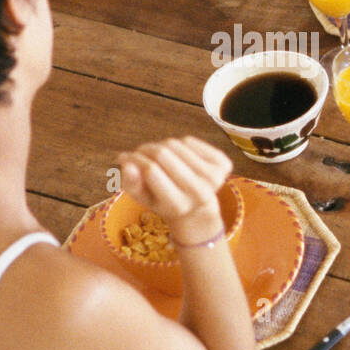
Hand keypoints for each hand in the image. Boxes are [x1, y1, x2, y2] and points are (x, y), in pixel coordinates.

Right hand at [118, 137, 232, 245]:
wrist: (196, 208)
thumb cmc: (164, 201)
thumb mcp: (144, 198)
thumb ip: (131, 183)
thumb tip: (126, 162)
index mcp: (178, 206)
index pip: (150, 170)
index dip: (135, 159)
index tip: (126, 158)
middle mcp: (200, 193)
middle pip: (162, 154)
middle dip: (145, 149)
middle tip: (139, 153)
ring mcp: (215, 178)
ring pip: (175, 144)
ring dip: (161, 146)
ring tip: (157, 156)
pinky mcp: (223, 164)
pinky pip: (190, 141)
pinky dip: (179, 145)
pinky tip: (179, 157)